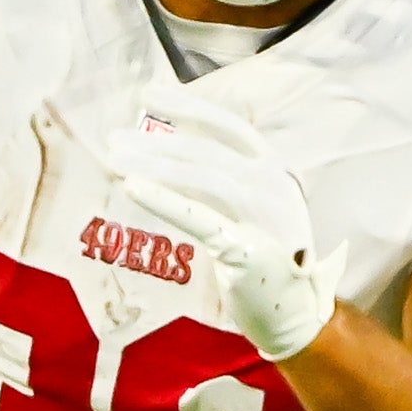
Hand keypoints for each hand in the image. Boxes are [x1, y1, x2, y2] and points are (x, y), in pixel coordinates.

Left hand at [105, 94, 332, 360]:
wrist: (296, 315)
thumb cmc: (267, 261)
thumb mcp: (251, 209)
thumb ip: (221, 181)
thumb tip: (166, 152)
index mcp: (276, 170)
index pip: (229, 126)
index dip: (188, 107)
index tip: (148, 95)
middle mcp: (274, 185)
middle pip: (208, 150)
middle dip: (156, 140)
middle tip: (114, 138)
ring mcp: (266, 216)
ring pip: (204, 175)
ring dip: (154, 163)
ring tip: (116, 159)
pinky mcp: (248, 248)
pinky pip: (199, 217)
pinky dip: (163, 199)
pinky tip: (133, 187)